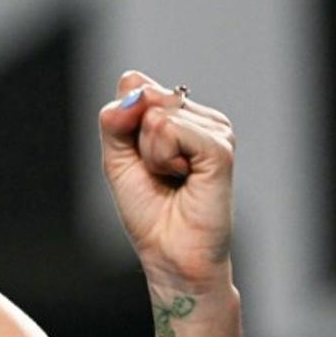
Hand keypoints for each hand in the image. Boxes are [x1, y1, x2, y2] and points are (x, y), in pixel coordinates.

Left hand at [98, 70, 235, 289]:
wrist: (168, 251)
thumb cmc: (148, 209)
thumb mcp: (116, 158)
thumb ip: (115, 119)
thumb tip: (134, 89)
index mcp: (178, 115)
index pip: (134, 85)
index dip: (122, 122)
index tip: (138, 158)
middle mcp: (200, 118)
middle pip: (144, 96)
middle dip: (135, 140)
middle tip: (156, 172)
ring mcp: (215, 130)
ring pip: (156, 114)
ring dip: (150, 154)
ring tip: (171, 177)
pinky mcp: (221, 147)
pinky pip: (171, 129)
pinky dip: (162, 158)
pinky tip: (183, 178)